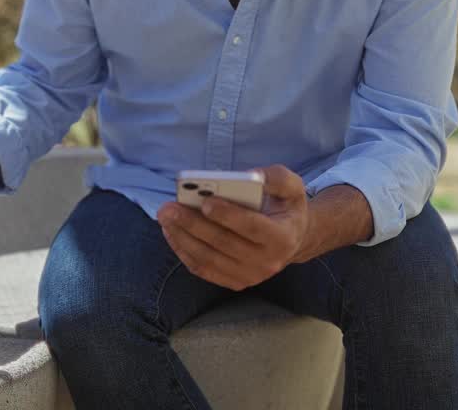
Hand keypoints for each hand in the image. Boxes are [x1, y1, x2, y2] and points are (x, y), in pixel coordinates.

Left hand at [158, 164, 313, 290]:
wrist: (293, 239)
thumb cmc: (286, 207)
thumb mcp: (292, 186)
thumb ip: (276, 177)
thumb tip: (251, 176)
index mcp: (283, 237)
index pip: (253, 228)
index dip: (229, 216)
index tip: (206, 202)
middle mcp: (268, 262)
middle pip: (224, 243)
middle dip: (193, 224)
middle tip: (169, 207)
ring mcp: (250, 276)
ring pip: (209, 258)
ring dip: (182, 238)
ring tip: (165, 218)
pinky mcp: (234, 282)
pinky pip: (203, 269)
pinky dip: (184, 251)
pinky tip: (171, 232)